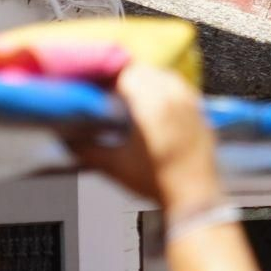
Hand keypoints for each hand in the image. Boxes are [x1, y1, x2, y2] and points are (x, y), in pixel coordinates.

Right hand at [68, 65, 221, 212]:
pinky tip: (160, 108)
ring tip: (136, 98)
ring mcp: (193, 106)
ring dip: (149, 81)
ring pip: (167, 77)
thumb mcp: (114, 165)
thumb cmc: (158, 183)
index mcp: (152, 104)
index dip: (108, 76)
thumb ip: (85, 148)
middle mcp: (175, 99)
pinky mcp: (203, 116)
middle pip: (146, 71)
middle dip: (127, 77)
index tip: (99, 86)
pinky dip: (169, 93)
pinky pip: (184, 91)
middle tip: (114, 92)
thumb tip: (67, 138)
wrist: (195, 200)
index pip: (124, 71)